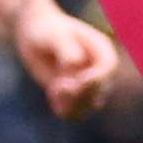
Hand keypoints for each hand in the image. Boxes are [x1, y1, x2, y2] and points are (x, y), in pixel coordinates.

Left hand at [13, 0, 115, 119]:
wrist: (34, 34)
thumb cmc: (46, 30)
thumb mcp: (55, 36)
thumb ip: (67, 50)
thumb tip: (75, 66)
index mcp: (101, 49)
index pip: (108, 67)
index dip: (96, 78)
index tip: (78, 82)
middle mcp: (99, 69)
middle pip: (101, 90)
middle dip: (80, 94)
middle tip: (58, 86)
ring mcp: (88, 84)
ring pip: (90, 105)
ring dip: (72, 104)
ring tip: (53, 91)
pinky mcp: (75, 95)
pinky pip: (76, 112)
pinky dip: (65, 109)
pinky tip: (51, 94)